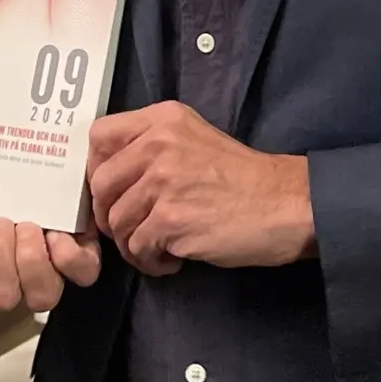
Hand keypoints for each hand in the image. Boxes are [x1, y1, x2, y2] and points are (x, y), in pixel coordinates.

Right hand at [0, 215, 101, 312]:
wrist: (33, 154)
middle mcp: (11, 276)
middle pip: (1, 297)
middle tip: (0, 219)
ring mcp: (49, 270)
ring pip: (41, 296)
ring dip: (31, 260)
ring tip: (29, 226)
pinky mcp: (83, 257)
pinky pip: (82, 274)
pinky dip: (69, 256)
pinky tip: (58, 234)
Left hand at [88, 102, 315, 270]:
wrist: (285, 204)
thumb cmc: (241, 178)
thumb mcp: (194, 138)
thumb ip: (152, 145)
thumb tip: (108, 175)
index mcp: (162, 120)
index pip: (99, 135)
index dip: (95, 168)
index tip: (111, 190)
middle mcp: (158, 144)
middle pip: (101, 184)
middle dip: (109, 214)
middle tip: (133, 228)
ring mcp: (163, 181)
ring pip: (116, 221)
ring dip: (132, 243)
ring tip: (158, 247)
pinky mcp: (171, 219)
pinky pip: (137, 248)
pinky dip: (150, 261)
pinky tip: (172, 260)